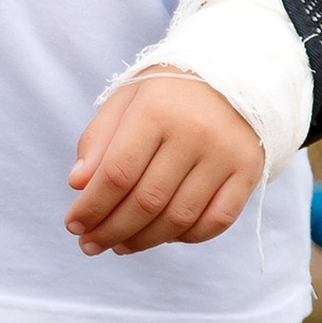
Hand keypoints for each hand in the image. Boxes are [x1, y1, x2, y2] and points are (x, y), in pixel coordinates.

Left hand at [66, 70, 264, 254]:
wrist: (233, 76)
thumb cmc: (167, 94)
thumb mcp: (125, 101)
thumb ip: (98, 140)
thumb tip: (78, 185)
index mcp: (156, 111)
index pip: (117, 173)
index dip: (92, 206)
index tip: (73, 225)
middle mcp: (194, 133)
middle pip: (146, 201)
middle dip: (111, 230)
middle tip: (90, 244)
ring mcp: (225, 155)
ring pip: (179, 218)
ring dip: (144, 241)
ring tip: (120, 246)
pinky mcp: (248, 171)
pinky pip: (216, 221)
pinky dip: (187, 238)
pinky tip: (164, 237)